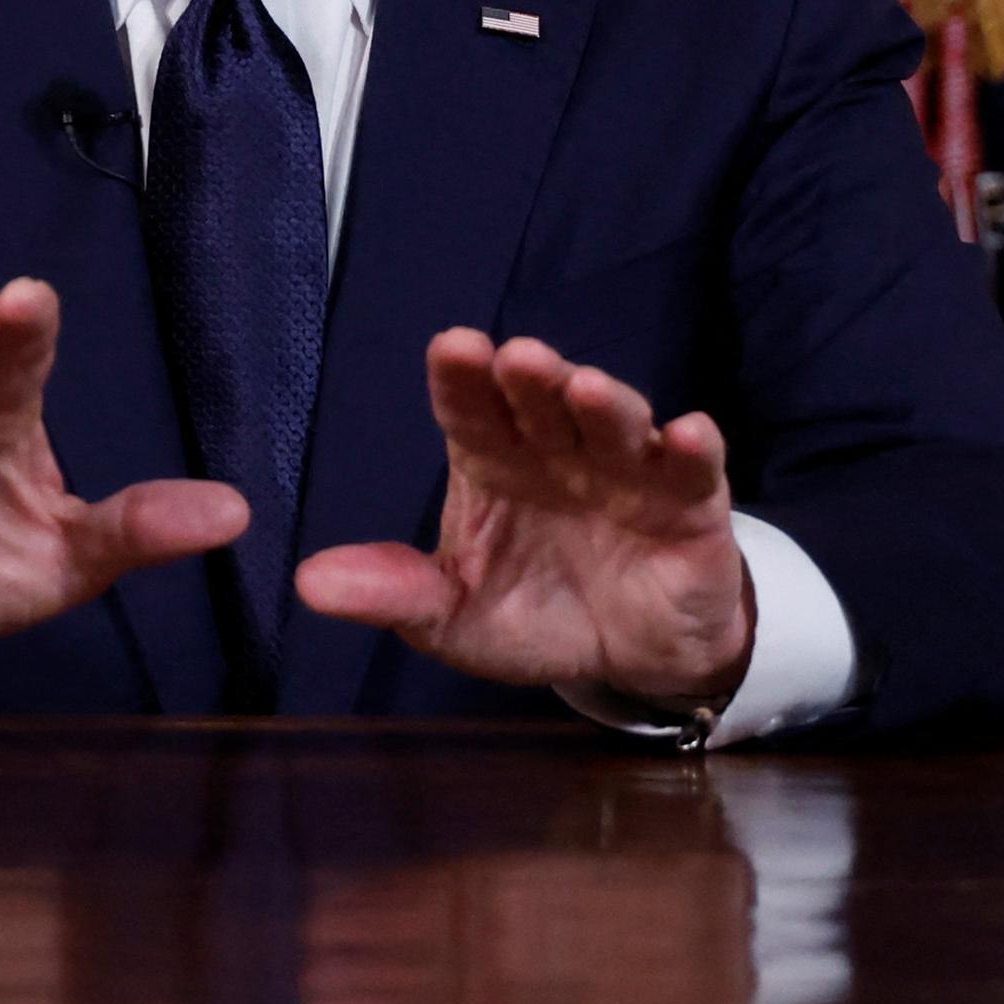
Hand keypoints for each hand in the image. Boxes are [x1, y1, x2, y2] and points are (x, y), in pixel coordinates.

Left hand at [294, 332, 751, 705]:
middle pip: (542, 401)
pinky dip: (694, 447)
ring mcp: (628, 468)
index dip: (461, 379)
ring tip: (586, 389)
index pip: (471, 409)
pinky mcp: (691, 501)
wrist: (636, 654)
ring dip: (605, 400)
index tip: (451, 349)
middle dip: (531, 377)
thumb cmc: (539, 614)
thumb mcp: (458, 618)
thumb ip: (397, 595)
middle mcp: (558, 449)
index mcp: (494, 461)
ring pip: (615, 420)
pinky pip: (695, 468)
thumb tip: (309, 583)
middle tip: (517, 357)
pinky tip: (687, 433)